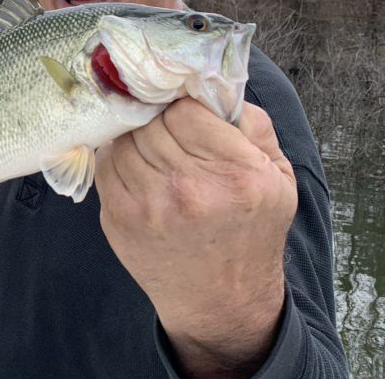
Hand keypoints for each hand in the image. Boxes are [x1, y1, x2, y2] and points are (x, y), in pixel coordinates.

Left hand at [95, 98, 297, 378]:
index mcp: (236, 173)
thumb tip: (213, 85)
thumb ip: (253, 123)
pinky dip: (117, 158)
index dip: (182, 105)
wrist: (221, 300)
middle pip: (150, 121)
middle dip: (157, 118)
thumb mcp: (279, 176)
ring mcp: (148, 206)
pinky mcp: (118, 218)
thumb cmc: (252, 231)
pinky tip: (137, 167)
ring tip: (153, 147)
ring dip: (135, 137)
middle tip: (166, 127)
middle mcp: (189, 189)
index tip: (186, 112)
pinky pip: (105, 165)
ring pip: (124, 139)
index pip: (184, 109)